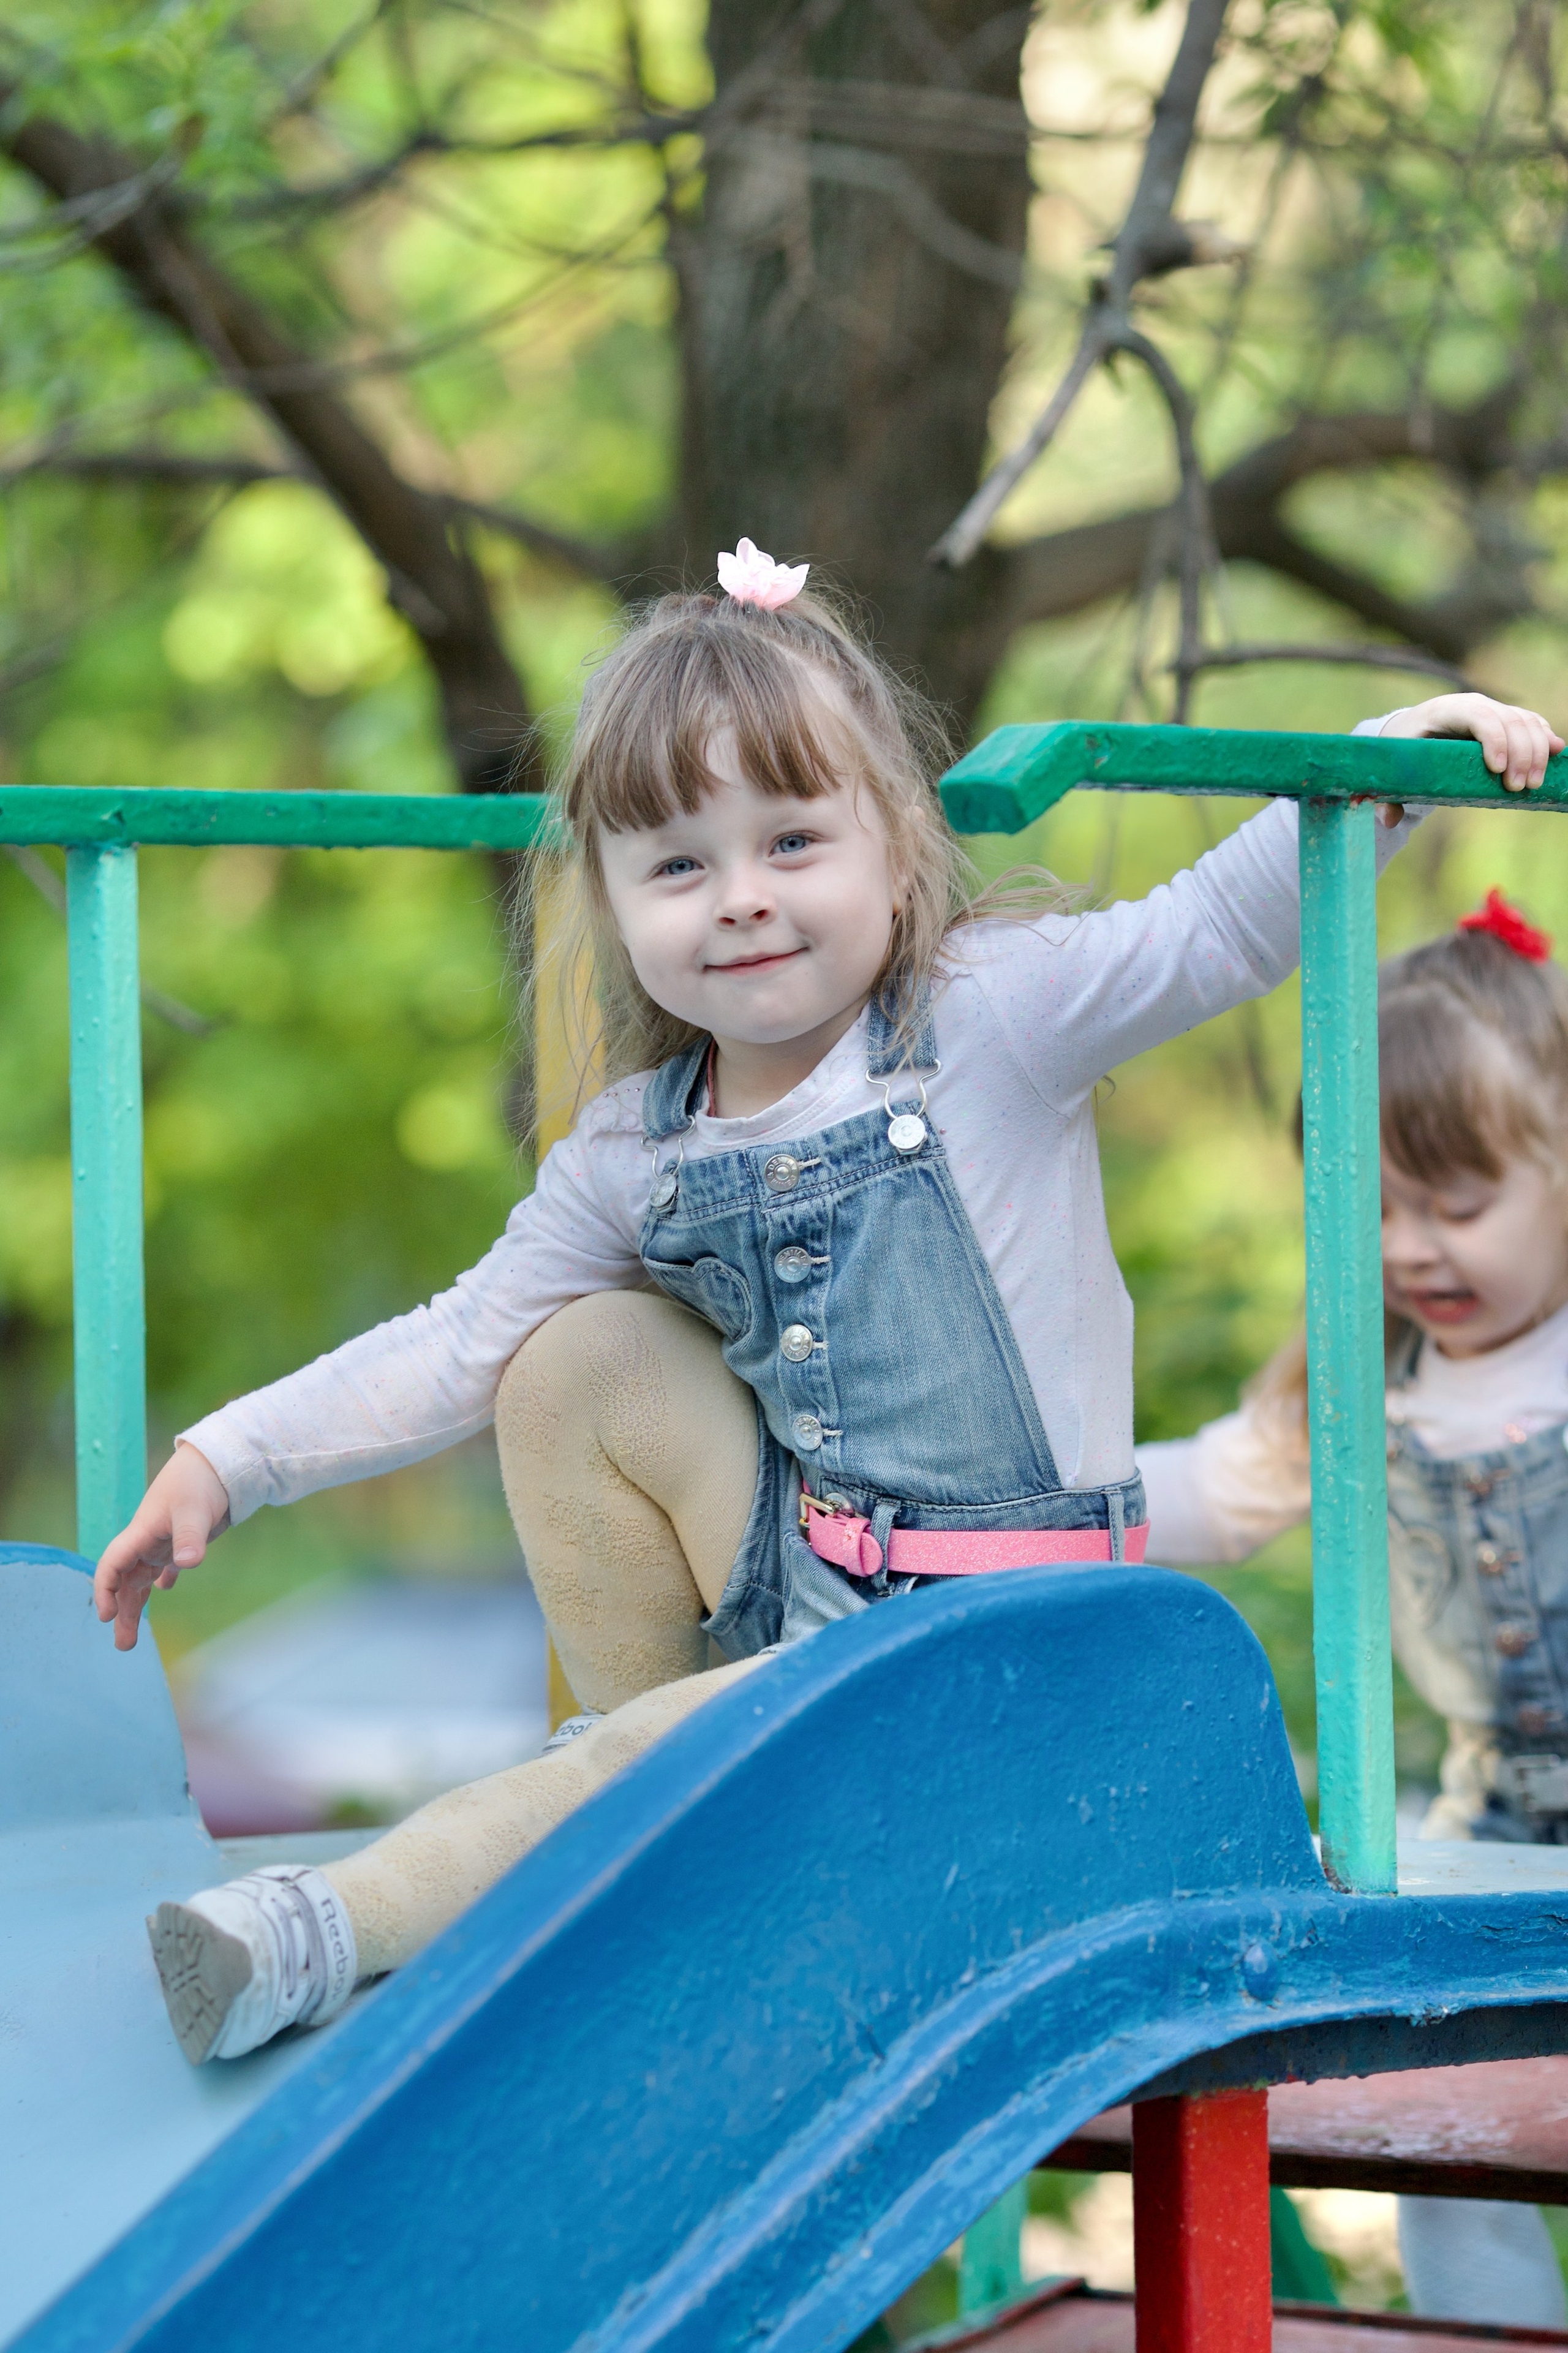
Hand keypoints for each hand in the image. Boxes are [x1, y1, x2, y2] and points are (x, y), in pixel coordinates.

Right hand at [94, 1444, 230, 1651]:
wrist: (219, 1462)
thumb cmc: (200, 1482)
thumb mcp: (194, 1510)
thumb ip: (189, 1537)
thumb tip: (188, 1564)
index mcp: (141, 1533)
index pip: (113, 1564)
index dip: (105, 1589)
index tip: (106, 1615)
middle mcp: (147, 1541)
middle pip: (125, 1582)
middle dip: (122, 1612)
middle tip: (123, 1646)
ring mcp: (162, 1541)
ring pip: (141, 1579)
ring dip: (136, 1605)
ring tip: (132, 1637)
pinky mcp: (181, 1540)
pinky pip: (164, 1566)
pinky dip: (162, 1579)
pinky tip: (166, 1588)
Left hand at [1381, 694, 1563, 793]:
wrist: (1415, 726)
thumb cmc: (1404, 747)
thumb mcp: (1392, 766)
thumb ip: (1387, 794)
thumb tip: (1386, 820)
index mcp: (1446, 710)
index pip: (1477, 716)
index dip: (1492, 739)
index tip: (1497, 770)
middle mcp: (1475, 704)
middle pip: (1509, 720)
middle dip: (1520, 754)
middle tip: (1519, 788)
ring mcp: (1494, 709)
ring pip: (1525, 722)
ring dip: (1536, 752)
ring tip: (1533, 785)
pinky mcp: (1507, 719)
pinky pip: (1532, 724)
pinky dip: (1545, 739)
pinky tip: (1556, 754)